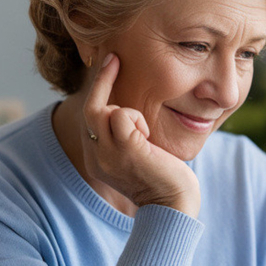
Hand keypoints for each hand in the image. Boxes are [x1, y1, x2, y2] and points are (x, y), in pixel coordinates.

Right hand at [80, 53, 200, 216]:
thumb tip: (132, 113)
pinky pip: (121, 116)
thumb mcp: (139, 155)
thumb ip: (129, 136)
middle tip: (114, 59)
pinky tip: (148, 135)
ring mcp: (108, 155)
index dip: (98, 90)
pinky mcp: (125, 150)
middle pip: (90, 110)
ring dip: (126, 110)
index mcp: (98, 160)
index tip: (109, 64)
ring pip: (102, 111)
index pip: (89, 118)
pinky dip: (136, 118)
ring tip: (144, 130)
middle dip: (102, 82)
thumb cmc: (166, 180)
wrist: (175, 207)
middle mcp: (97, 158)